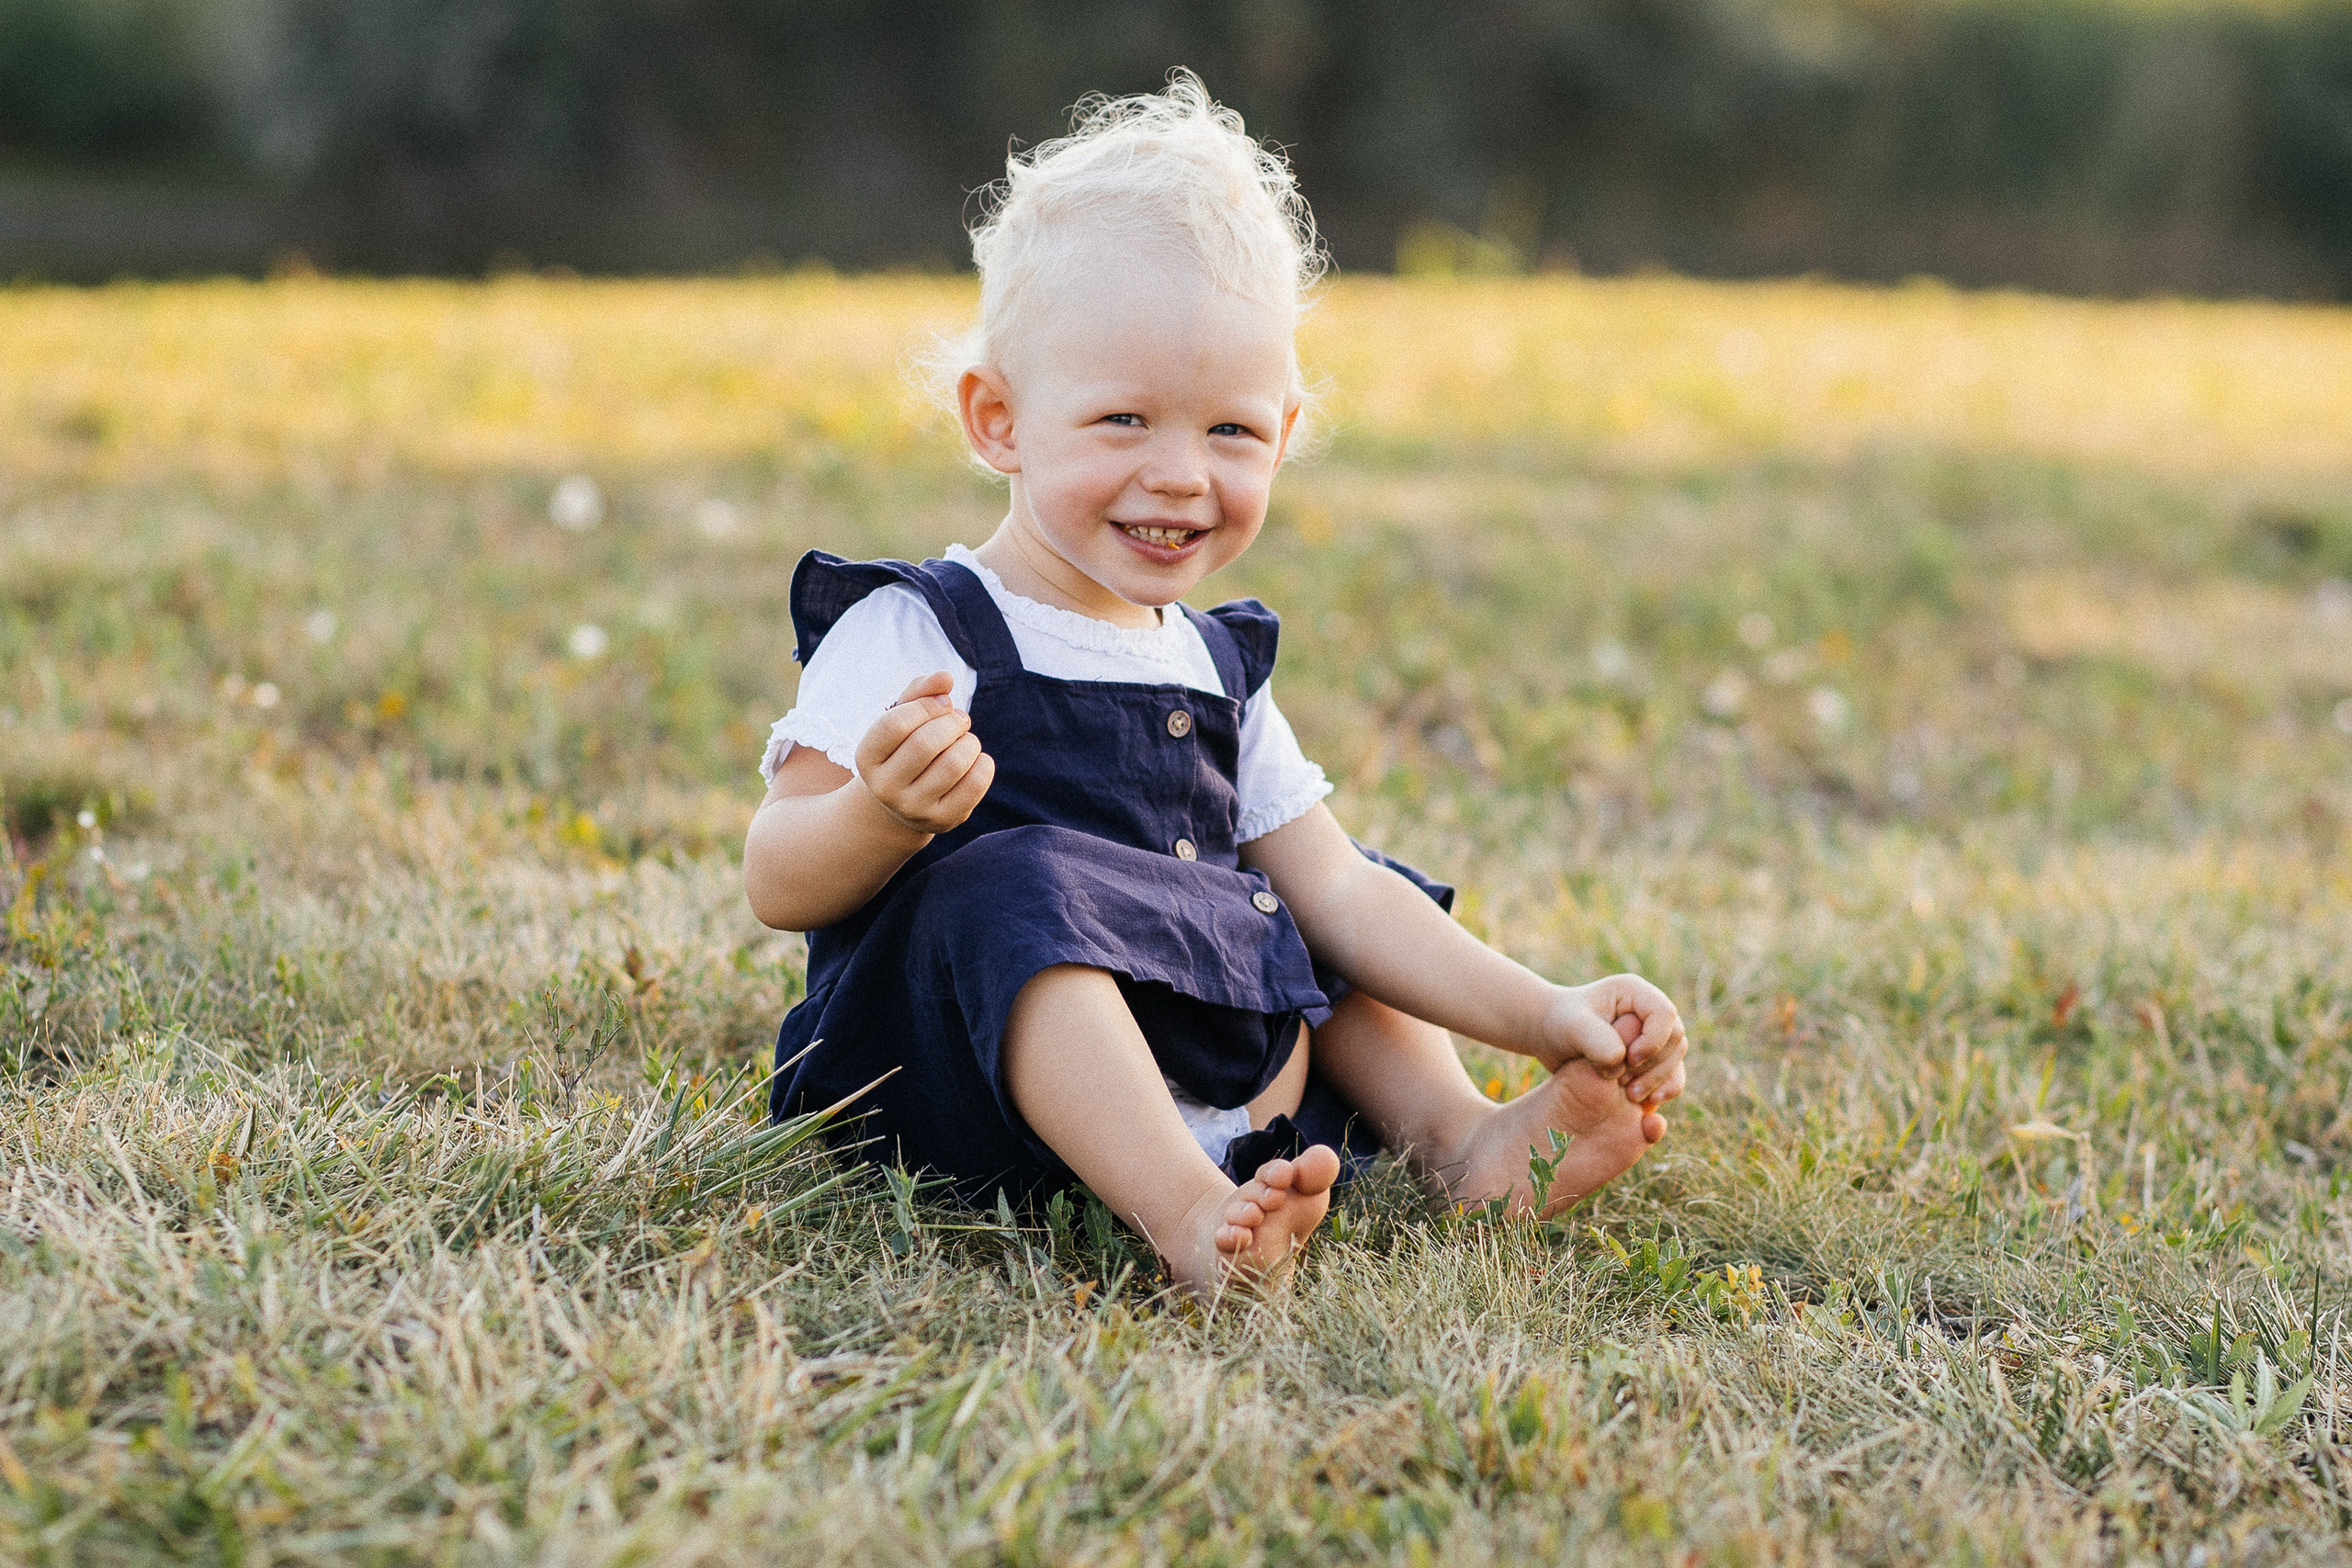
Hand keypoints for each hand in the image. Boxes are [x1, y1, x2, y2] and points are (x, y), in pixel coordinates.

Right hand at [852, 671, 994, 835]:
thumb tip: (944, 677)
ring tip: (966, 740)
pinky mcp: (942, 821)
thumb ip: (921, 691)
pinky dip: (983, 764)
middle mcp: (884, 788)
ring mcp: (913, 809)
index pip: (895, 723)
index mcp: (866, 757)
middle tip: (960, 719)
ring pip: (953, 764)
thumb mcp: (905, 717)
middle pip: (925, 744)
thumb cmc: (906, 747)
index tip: (943, 703)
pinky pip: (974, 785)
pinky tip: (976, 760)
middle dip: (952, 722)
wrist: (907, 800)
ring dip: (969, 742)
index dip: (926, 706)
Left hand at [1538, 973, 1686, 1106]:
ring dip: (1659, 1080)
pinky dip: (1663, 1088)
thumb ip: (1597, 1041)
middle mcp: (1650, 1011)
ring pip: (1675, 1058)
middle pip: (1675, 1038)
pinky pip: (1671, 1073)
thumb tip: (1622, 1060)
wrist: (1551, 1037)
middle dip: (1655, 1065)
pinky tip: (1647, 1102)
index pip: (1665, 1014)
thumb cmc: (1560, 1024)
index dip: (1653, 1040)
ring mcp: (1654, 1034)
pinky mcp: (1651, 1055)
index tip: (1629, 1060)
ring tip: (1631, 1096)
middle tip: (1625, 1084)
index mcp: (1635, 992)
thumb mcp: (1572, 1028)